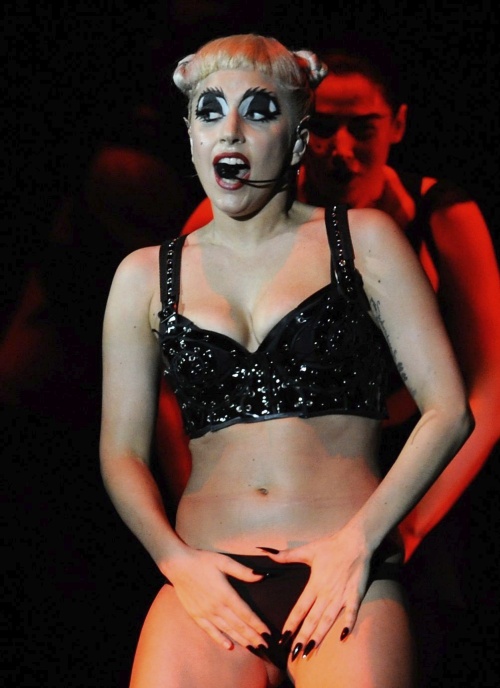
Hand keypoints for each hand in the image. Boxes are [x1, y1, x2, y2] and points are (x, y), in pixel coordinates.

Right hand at [164, 547, 270, 650]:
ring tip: (253, 648)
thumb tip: (261, 576)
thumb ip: (243, 571)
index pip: (246, 613)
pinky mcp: (196, 615)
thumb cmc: (202, 561)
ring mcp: (205, 613)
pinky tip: (229, 646)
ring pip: (227, 630)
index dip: (257, 624)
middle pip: (238, 625)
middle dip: (253, 636)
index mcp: (225, 594)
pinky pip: (210, 631)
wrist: (178, 565)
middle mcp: (217, 607)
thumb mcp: (224, 561)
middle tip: (265, 646)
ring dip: (241, 639)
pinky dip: (220, 639)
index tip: (268, 633)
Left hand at [261, 529, 371, 657]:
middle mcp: (326, 593)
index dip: (291, 624)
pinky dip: (348, 624)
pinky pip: (352, 612)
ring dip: (319, 636)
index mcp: (314, 584)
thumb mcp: (307, 550)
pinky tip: (343, 638)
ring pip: (328, 620)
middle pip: (312, 619)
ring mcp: (341, 595)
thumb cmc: (330, 546)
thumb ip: (287, 555)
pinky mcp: (355, 594)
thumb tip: (267, 553)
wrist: (356, 541)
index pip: (299, 609)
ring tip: (310, 652)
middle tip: (294, 655)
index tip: (282, 639)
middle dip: (302, 638)